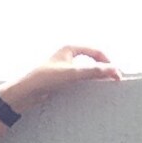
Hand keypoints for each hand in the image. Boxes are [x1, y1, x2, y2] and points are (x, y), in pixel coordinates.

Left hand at [0, 45, 123, 112]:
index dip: (108, 62)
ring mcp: (63, 68)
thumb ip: (94, 71)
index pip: (96, 52)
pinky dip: (85, 85)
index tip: (116, 75)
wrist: (24, 93)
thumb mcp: (72, 73)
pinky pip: (77, 81)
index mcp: (70, 48)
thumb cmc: (45, 78)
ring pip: (85, 72)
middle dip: (103, 70)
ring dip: (94, 79)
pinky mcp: (59, 80)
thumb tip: (114, 70)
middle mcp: (67, 56)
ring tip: (103, 88)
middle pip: (91, 61)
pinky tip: (88, 94)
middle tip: (113, 81)